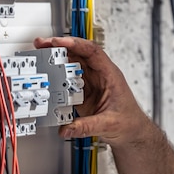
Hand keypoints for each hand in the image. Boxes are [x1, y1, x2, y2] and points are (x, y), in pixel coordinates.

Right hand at [33, 36, 151, 146]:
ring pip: (72, 64)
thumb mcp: (109, 124)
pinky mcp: (83, 92)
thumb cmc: (128, 121)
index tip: (59, 42)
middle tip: (43, 44)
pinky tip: (47, 75)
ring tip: (41, 55)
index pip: (93, 52)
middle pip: (79, 53)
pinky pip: (68, 79)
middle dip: (60, 47)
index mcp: (110, 75)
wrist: (131, 131)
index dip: (76, 44)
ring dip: (57, 59)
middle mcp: (100, 75)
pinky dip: (56, 75)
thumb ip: (87, 126)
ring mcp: (91, 82)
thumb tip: (67, 128)